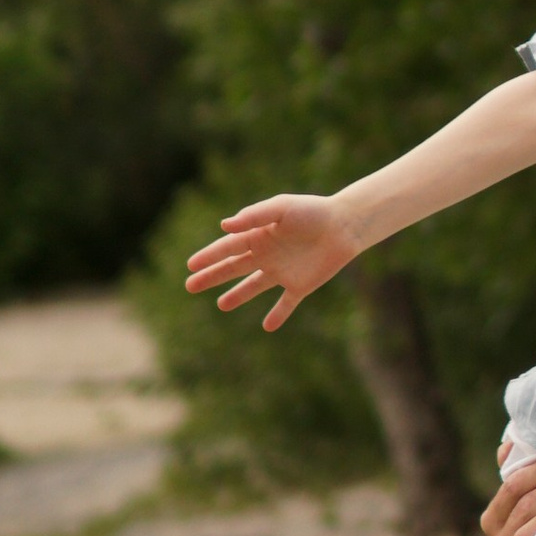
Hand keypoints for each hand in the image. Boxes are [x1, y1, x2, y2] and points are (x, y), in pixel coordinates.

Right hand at [182, 195, 358, 329]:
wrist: (346, 225)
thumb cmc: (312, 211)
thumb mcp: (281, 208)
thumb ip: (254, 216)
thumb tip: (224, 226)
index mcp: (260, 235)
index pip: (228, 248)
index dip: (209, 257)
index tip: (190, 265)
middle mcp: (268, 254)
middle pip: (234, 268)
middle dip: (212, 276)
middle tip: (190, 285)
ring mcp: (283, 271)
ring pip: (254, 286)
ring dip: (238, 296)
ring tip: (221, 305)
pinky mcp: (301, 285)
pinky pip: (286, 303)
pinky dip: (278, 315)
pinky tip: (268, 327)